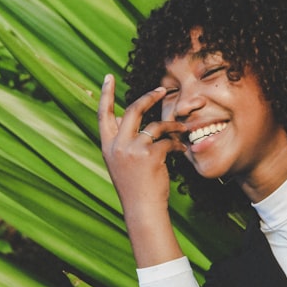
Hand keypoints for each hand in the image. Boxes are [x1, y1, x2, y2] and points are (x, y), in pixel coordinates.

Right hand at [97, 74, 187, 265]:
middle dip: (149, 97)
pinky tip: (182, 149)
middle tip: (162, 90)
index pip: (103, 115)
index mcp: (108, 146)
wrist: (142, 209)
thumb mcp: (121, 162)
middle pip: (133, 110)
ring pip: (156, 125)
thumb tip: (124, 117)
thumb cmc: (135, 186)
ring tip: (183, 129)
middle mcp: (117, 145)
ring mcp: (132, 149)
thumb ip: (122, 141)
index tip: (108, 77)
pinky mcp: (149, 155)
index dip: (106, 95)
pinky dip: (177, 143)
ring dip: (173, 126)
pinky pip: (167, 140)